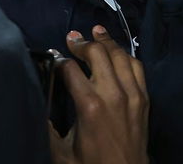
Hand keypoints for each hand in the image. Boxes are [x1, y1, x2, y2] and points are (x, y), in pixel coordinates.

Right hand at [49, 26, 148, 163]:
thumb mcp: (60, 152)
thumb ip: (46, 127)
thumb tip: (37, 101)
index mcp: (89, 105)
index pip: (70, 69)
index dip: (59, 60)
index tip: (53, 58)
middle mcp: (112, 94)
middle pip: (97, 53)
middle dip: (82, 43)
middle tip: (72, 38)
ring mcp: (132, 94)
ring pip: (120, 55)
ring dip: (106, 41)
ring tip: (96, 31)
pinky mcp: (145, 98)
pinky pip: (137, 66)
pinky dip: (125, 55)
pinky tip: (117, 51)